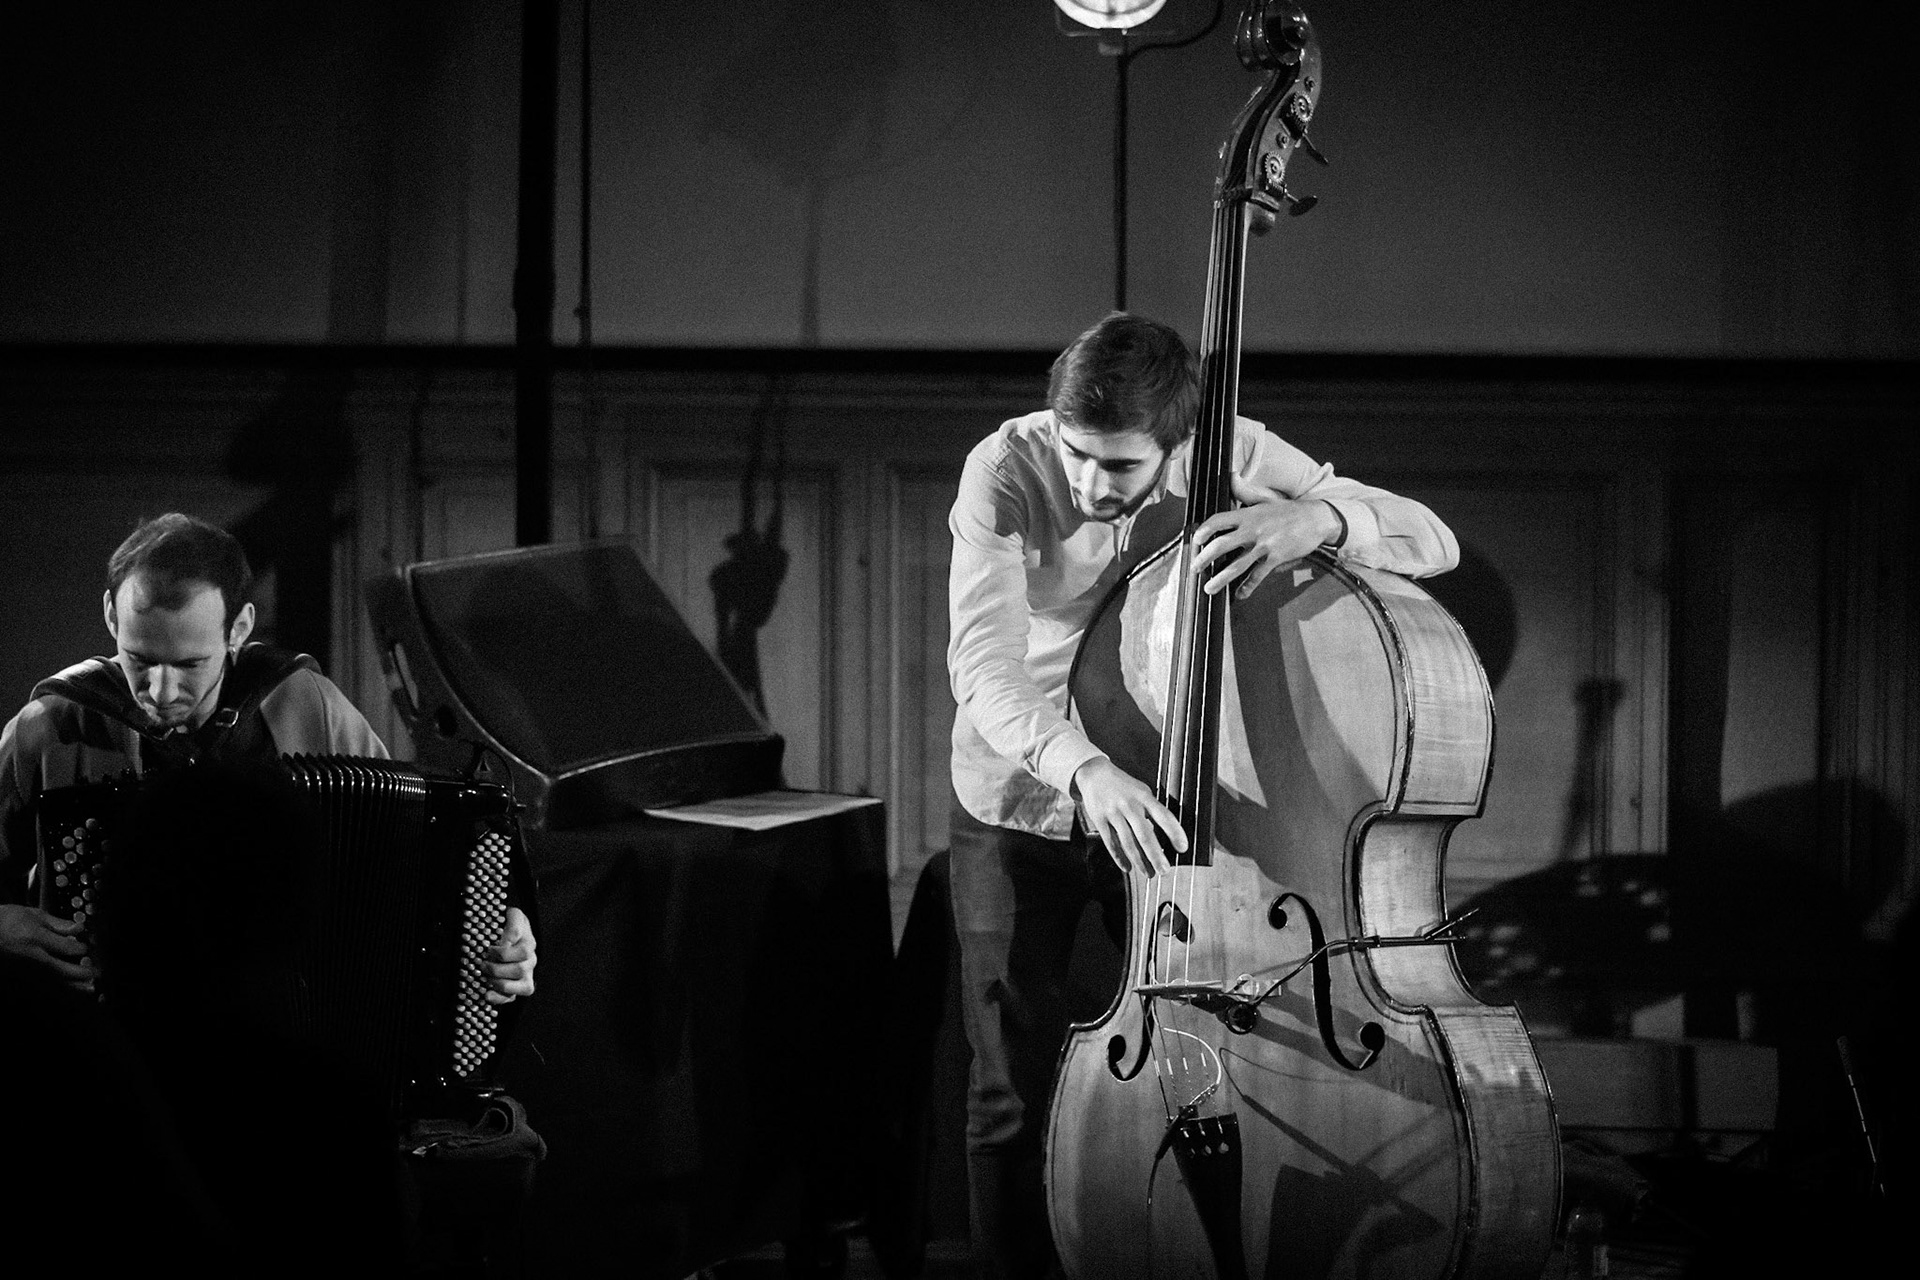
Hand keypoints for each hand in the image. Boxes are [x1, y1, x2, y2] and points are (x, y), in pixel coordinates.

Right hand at [0, 903, 94, 991]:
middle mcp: (30, 957)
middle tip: (97, 974)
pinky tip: (69, 993)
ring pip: (52, 982)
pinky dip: (57, 991)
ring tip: (90, 988)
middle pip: (61, 970)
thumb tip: (79, 928)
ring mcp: (23, 970)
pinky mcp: (18, 977)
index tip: (86, 948)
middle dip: (81, 973)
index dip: (81, 949)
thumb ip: (57, 923)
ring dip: (73, 987)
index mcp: (35, 938)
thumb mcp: (31, 914)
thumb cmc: (6, 921)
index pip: (67, 948)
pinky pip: (41, 987)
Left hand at [483, 905, 536, 1004]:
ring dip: (499, 982)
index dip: (505, 953)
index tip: (490, 948)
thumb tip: (508, 941)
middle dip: (498, 968)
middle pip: (520, 970)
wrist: (509, 934)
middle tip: (484, 963)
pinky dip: (500, 998)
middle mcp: (530, 962)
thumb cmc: (509, 925)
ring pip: (521, 986)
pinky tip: (487, 994)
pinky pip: (513, 998)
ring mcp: (525, 976)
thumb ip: (514, 922)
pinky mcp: (516, 988)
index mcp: (529, 945)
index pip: (524, 951)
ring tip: (486, 975)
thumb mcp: (513, 915)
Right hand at [1071, 757, 1186, 876]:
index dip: (1174, 832)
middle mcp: (1129, 805)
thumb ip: (1151, 810)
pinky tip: (1127, 867)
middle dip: (1155, 855)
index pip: (1163, 816)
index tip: (1183, 847)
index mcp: (1144, 796)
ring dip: (1139, 861)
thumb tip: (1161, 835)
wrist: (1094, 774)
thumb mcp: (1141, 791)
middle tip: (1164, 870)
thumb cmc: (1123, 785)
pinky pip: (1110, 843)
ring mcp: (1113, 813)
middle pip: (1144, 834)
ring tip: (1148, 873)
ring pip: (1127, 842)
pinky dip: (1119, 857)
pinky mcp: (1099, 820)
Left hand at [1189, 476, 1341, 598]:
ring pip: (1237, 565)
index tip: (1195, 539)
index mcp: (1248, 514)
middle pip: (1222, 545)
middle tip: (1194, 568)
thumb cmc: (1288, 510)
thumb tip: (1230, 475)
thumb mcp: (1265, 498)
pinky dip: (1248, 586)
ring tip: (1208, 588)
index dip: (1204, 529)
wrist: (1316, 519)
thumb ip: (1245, 491)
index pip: (1219, 520)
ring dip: (1220, 578)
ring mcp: (1265, 545)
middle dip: (1204, 558)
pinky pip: (1259, 575)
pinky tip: (1240, 595)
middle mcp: (1253, 529)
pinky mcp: (1277, 557)